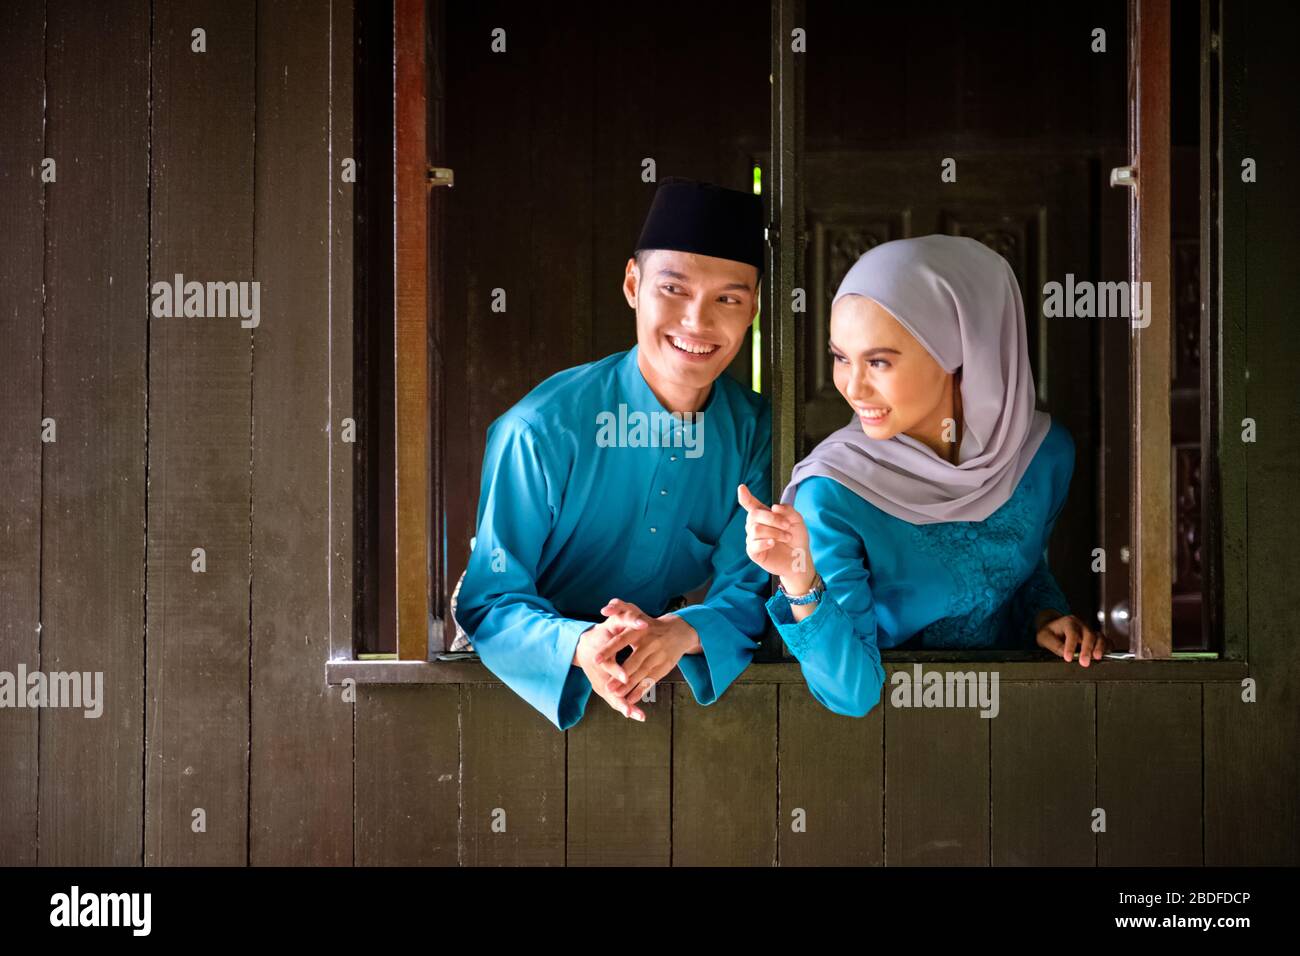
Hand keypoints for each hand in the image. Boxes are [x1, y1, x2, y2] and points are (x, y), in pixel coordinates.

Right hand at [574, 618, 647, 720]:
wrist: (582, 645)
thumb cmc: (602, 632)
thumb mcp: (612, 622)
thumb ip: (626, 619)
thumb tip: (644, 623)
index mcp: (599, 656)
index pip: (606, 665)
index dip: (616, 671)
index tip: (625, 678)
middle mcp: (598, 673)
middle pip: (608, 688)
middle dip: (621, 698)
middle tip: (631, 710)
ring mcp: (599, 683)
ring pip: (612, 698)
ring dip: (624, 707)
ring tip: (638, 716)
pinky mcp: (602, 689)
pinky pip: (615, 700)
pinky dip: (625, 707)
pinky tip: (638, 715)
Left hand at [596, 599, 698, 715]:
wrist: (680, 630)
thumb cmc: (649, 623)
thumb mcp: (637, 613)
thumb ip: (619, 609)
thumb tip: (604, 609)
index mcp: (640, 630)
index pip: (622, 640)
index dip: (609, 650)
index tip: (596, 660)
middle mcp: (651, 643)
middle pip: (633, 662)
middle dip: (619, 675)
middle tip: (606, 687)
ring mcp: (659, 656)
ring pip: (642, 673)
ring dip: (628, 686)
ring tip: (615, 695)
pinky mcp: (665, 666)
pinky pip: (651, 680)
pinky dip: (641, 690)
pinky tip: (631, 699)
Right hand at [737, 483, 813, 590]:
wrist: (800, 559)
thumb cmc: (797, 538)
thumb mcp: (797, 520)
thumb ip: (787, 510)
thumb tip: (773, 507)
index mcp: (764, 516)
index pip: (751, 505)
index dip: (745, 497)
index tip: (741, 488)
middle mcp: (756, 526)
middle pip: (753, 515)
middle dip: (772, 518)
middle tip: (787, 525)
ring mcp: (753, 539)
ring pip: (755, 529)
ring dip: (774, 532)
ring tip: (787, 537)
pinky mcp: (754, 553)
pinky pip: (753, 545)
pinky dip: (764, 542)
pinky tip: (773, 543)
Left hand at [1034, 611, 1108, 666]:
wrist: (1053, 627)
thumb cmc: (1049, 632)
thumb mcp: (1044, 637)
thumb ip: (1054, 645)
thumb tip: (1064, 653)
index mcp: (1068, 622)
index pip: (1072, 634)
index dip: (1070, 646)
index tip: (1068, 658)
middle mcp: (1081, 625)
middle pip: (1088, 635)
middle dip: (1087, 649)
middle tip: (1084, 662)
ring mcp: (1090, 630)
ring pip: (1100, 637)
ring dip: (1100, 648)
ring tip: (1097, 658)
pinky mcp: (1095, 637)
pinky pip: (1106, 640)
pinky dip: (1108, 647)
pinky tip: (1107, 654)